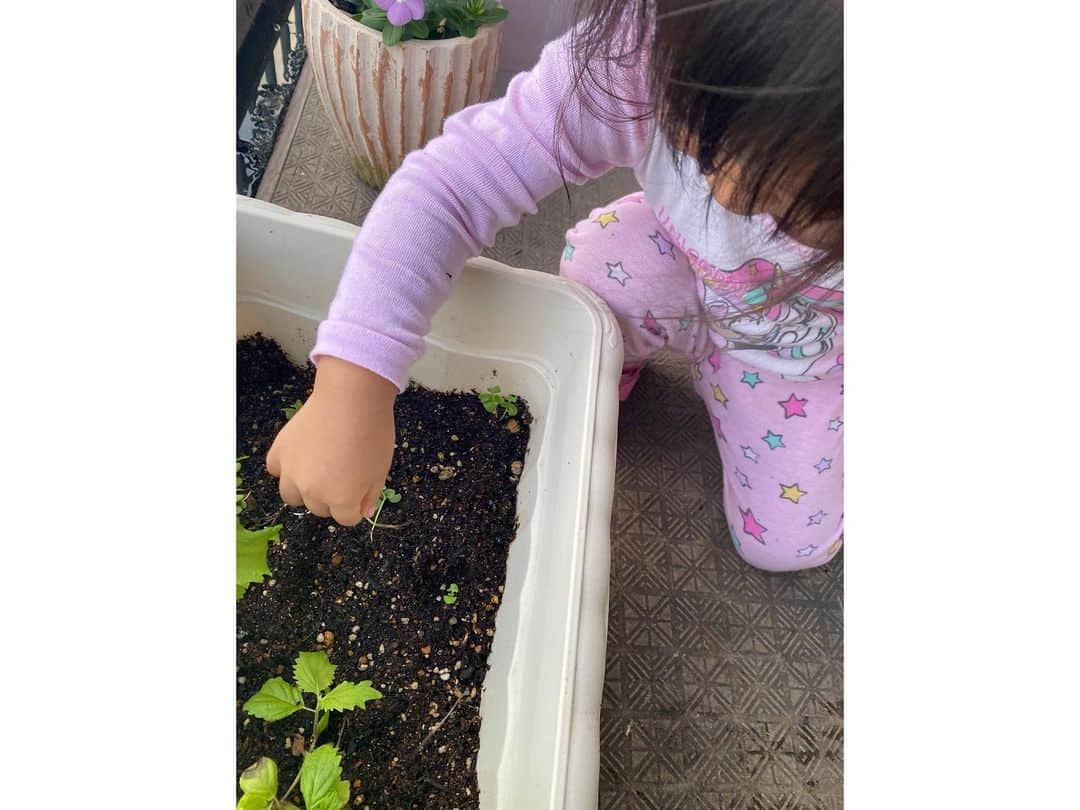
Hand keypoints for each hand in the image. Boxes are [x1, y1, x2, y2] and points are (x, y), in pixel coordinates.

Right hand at [266, 356, 396, 525]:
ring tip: (318, 469)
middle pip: (320, 508)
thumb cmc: (373, 432)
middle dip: (332, 497)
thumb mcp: (381, 469)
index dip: (356, 505)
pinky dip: (286, 467)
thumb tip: (362, 511)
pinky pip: (277, 470)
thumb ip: (370, 495)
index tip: (360, 489)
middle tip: (342, 472)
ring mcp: (291, 472)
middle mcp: (312, 491)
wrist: (351, 397)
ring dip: (305, 489)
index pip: (346, 519)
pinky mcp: (278, 453)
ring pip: (293, 496)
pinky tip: (300, 456)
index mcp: (341, 499)